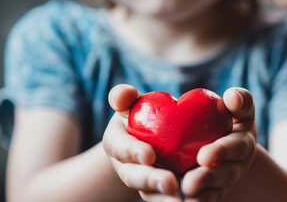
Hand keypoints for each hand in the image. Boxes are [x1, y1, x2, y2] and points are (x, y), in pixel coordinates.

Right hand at [102, 84, 181, 201]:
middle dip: (150, 181)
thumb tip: (122, 96)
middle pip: (133, 177)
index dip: (132, 152)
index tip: (149, 155)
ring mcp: (142, 182)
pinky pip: (166, 199)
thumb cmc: (141, 113)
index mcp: (116, 143)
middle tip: (170, 184)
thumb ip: (124, 96)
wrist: (153, 133)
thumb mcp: (131, 102)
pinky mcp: (160, 191)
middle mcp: (125, 166)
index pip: (120, 147)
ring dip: (163, 200)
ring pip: (149, 194)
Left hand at [182, 87, 256, 201]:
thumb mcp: (240, 109)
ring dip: (201, 197)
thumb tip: (232, 96)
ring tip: (184, 196)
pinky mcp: (211, 192)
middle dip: (208, 179)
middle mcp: (236, 166)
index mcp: (243, 143)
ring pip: (215, 192)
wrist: (227, 145)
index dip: (222, 152)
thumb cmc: (228, 119)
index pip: (236, 147)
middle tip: (189, 183)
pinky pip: (206, 199)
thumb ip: (240, 101)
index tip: (204, 156)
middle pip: (225, 174)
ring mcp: (224, 182)